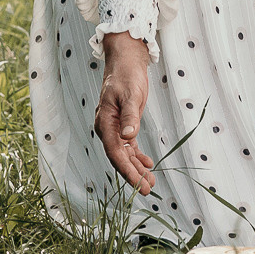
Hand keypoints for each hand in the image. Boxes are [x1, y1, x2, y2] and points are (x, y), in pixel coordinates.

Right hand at [95, 32, 155, 194]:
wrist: (125, 63)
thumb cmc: (127, 77)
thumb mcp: (132, 95)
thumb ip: (130, 116)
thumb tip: (128, 137)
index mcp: (105, 123)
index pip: (115, 153)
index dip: (127, 170)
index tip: (138, 183)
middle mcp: (107, 129)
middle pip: (119, 157)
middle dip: (132, 174)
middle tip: (147, 190)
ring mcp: (114, 128)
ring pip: (125, 154)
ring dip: (136, 168)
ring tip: (149, 183)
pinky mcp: (123, 125)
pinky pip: (128, 146)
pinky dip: (137, 156)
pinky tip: (147, 164)